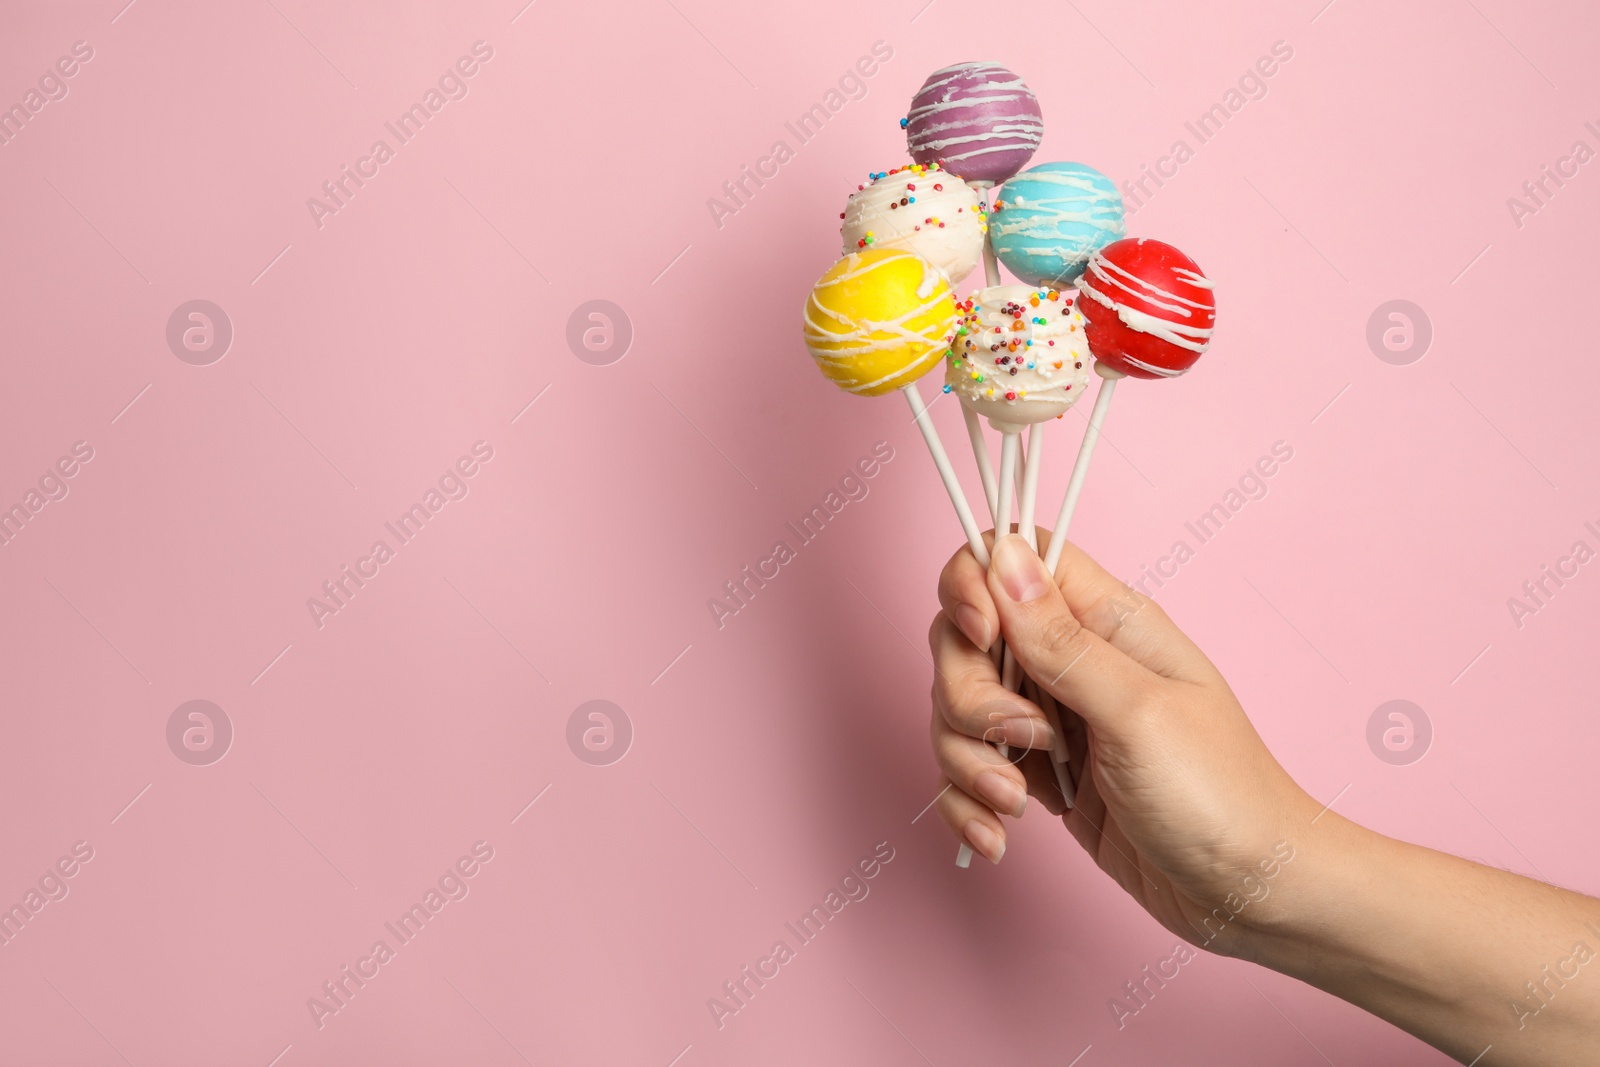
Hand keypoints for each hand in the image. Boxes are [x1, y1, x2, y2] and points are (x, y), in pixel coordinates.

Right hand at [930, 531, 1319, 953]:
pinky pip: (969, 770)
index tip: (981, 636)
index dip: (975, 585)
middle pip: (965, 640)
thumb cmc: (1219, 797)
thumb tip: (1002, 555)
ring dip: (968, 760)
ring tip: (1016, 803)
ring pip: (957, 709)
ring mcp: (1052, 720)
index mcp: (1107, 621)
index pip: (1012, 558)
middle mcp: (1072, 661)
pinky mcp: (1040, 776)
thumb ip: (1060, 640)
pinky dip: (968, 804)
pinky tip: (998, 837)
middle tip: (1025, 741)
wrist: (1249, 893)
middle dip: (968, 696)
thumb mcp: (1137, 712)